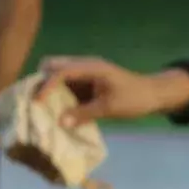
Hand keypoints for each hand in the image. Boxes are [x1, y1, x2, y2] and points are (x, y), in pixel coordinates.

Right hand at [35, 56, 188, 125]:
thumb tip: (60, 122)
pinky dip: (58, 96)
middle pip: (53, 66)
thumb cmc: (135, 98)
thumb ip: (85, 113)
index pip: (61, 71)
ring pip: (57, 77)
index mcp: (91, 67)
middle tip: (34, 103)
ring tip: (40, 109)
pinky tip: (54, 111)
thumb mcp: (110, 108)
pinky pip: (66, 87)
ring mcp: (84, 74)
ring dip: (49, 90)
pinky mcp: (86, 84)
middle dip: (41, 82)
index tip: (37, 103)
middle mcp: (84, 67)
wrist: (154, 95)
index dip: (46, 86)